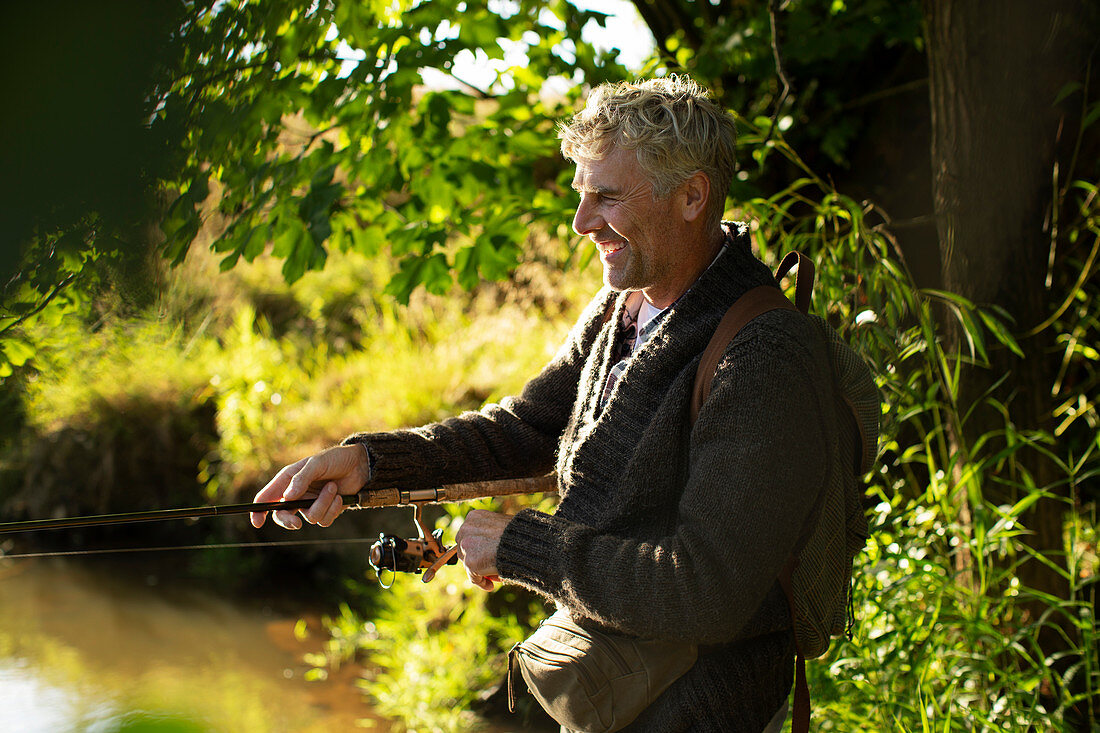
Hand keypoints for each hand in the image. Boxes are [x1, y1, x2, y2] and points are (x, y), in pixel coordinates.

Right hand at [250, 444, 369, 529]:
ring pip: (310, 517)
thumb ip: (301, 478)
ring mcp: (311, 504)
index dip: (258, 511)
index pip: (267, 497)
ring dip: (323, 504)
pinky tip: (340, 496)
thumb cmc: (335, 459)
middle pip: (283, 516)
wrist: (359, 465)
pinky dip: (333, 509)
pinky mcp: (326, 511)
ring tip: (333, 487)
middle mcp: (297, 494)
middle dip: (289, 521)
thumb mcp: (316, 463)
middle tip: (297, 524)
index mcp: (288, 480)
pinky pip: (325, 520)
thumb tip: (288, 496)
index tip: (257, 522)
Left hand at [455, 509, 512, 590]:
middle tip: (488, 568)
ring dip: (479, 571)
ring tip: (493, 577)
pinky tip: (490, 586)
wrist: (524, 542)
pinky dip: (481, 582)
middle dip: (475, 559)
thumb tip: (488, 549)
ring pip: (468, 563)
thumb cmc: (520, 534)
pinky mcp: (469, 562)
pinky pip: (473, 577)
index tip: (486, 555)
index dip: (477, 547)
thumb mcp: (502, 526)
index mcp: (474, 517)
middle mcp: (465, 528)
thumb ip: (491, 534)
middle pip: (464, 549)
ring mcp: (466, 545)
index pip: (469, 535)